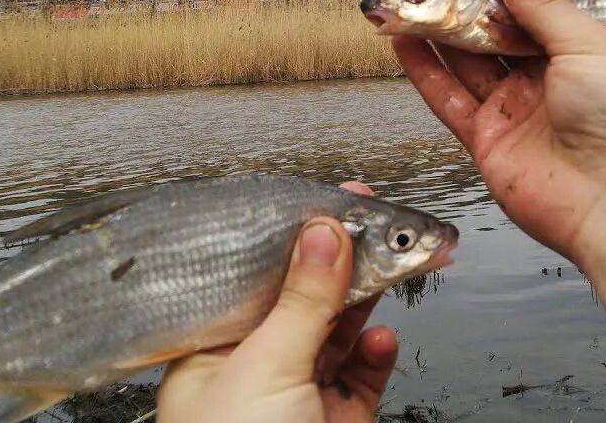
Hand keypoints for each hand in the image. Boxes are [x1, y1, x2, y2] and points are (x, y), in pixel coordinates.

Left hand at [156, 182, 397, 422]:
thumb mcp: (265, 366)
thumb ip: (301, 302)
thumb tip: (325, 235)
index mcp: (213, 348)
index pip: (260, 276)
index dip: (297, 238)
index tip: (333, 203)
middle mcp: (255, 366)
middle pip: (306, 298)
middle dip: (345, 261)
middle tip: (380, 225)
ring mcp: (299, 391)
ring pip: (340, 330)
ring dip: (367, 299)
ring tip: (392, 268)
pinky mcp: (338, 416)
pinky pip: (363, 371)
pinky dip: (378, 350)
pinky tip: (380, 338)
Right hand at [393, 0, 605, 259]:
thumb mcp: (587, 43)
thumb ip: (541, 2)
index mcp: (580, 49)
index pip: (530, 3)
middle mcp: (546, 77)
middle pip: (493, 30)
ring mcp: (515, 110)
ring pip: (466, 61)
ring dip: (436, 30)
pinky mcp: (489, 141)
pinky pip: (450, 100)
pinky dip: (426, 72)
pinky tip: (406, 43)